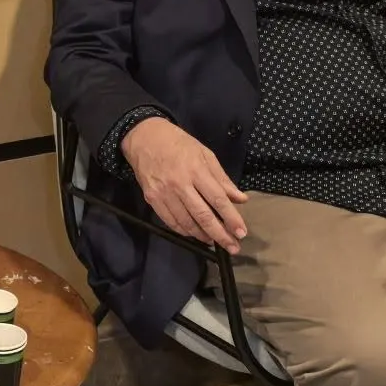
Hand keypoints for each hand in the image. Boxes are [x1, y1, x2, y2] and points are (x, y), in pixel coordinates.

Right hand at [120, 116, 248, 250]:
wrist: (144, 137)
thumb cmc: (178, 143)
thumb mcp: (204, 154)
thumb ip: (222, 179)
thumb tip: (240, 199)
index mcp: (196, 170)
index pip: (217, 199)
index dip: (231, 218)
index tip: (242, 232)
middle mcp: (180, 184)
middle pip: (203, 216)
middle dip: (220, 235)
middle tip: (233, 247)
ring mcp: (164, 193)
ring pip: (186, 223)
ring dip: (202, 236)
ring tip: (214, 242)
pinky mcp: (151, 199)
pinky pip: (170, 221)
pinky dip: (184, 231)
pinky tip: (194, 234)